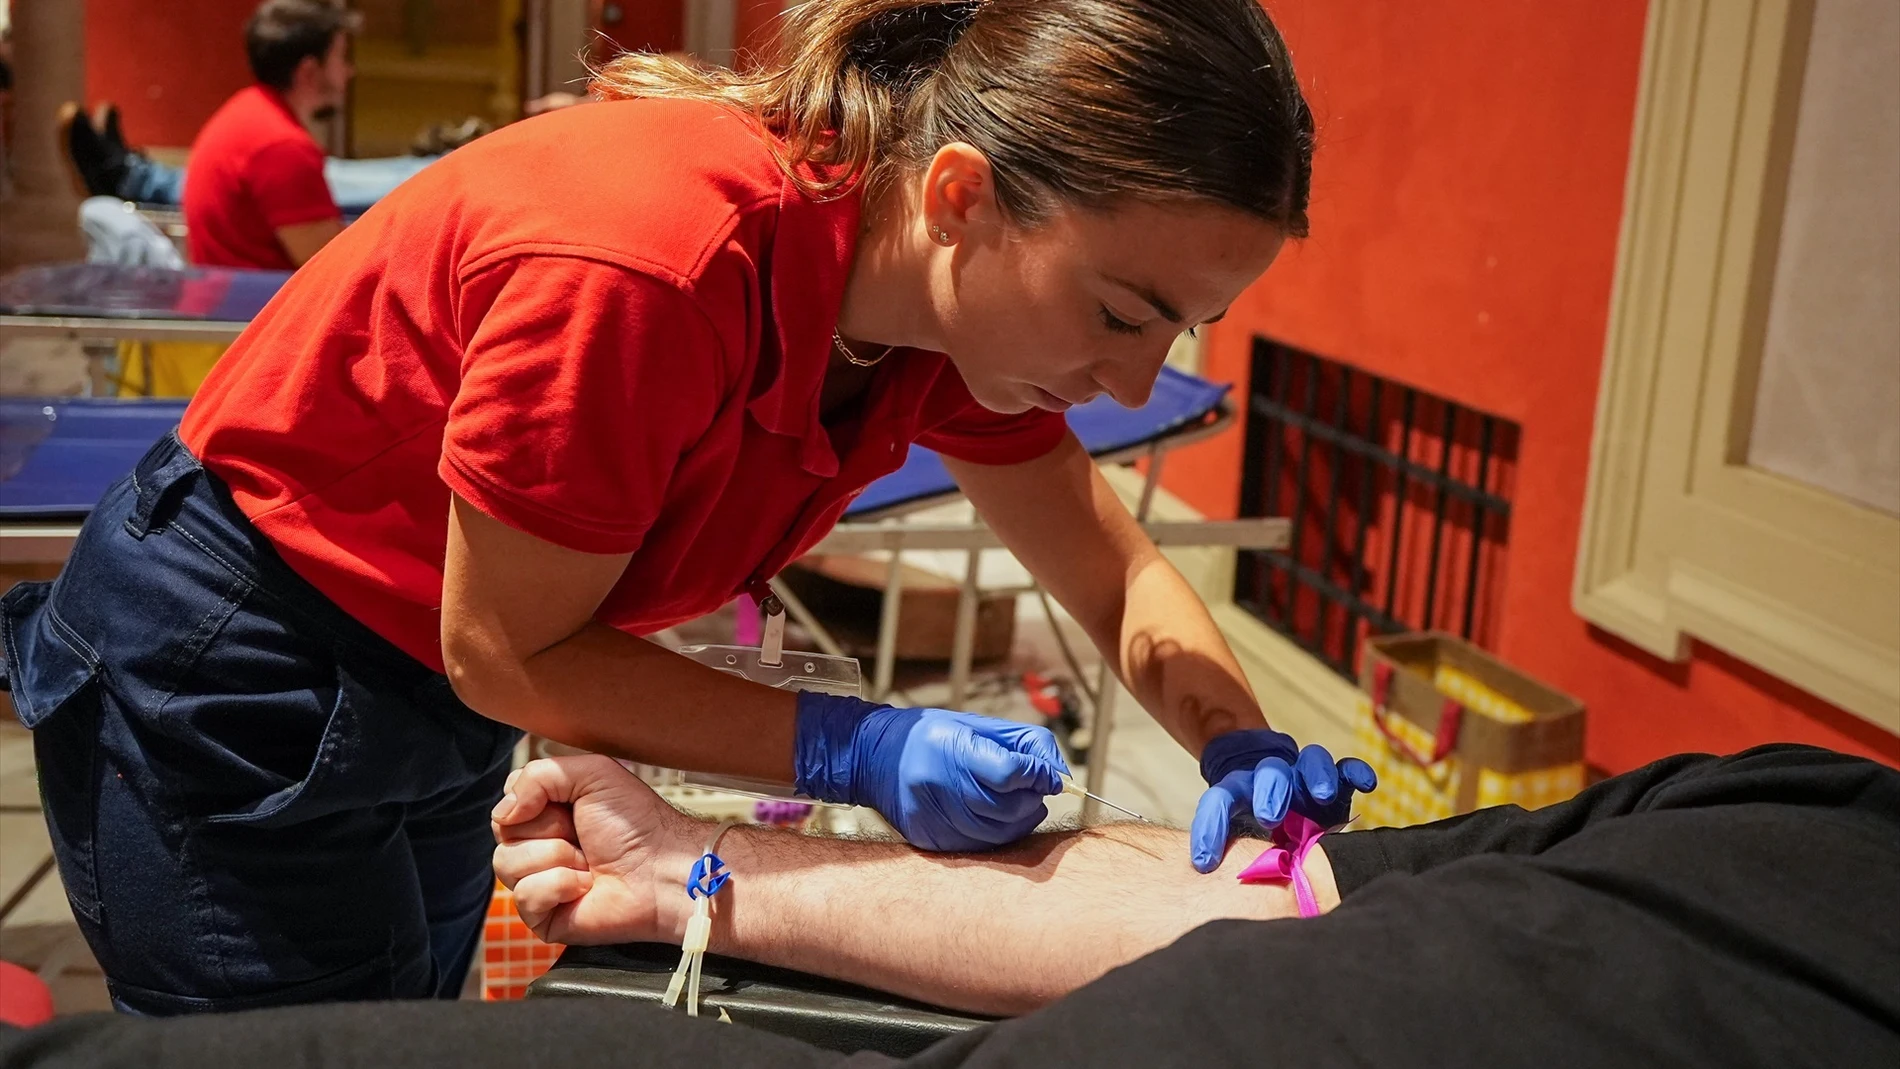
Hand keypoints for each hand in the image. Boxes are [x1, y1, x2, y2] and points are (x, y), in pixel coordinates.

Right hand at [490, 756, 701, 944]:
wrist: (663, 867)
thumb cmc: (637, 822)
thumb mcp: (592, 774)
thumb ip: (539, 775)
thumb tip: (502, 813)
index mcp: (546, 814)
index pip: (506, 802)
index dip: (534, 799)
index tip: (571, 805)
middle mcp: (537, 847)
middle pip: (502, 831)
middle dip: (550, 827)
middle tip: (584, 835)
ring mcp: (538, 883)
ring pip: (506, 863)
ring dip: (557, 857)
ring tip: (589, 863)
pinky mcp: (543, 917)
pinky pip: (525, 896)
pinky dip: (560, 885)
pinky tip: (586, 887)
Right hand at [794, 692, 1068, 851]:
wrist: (874, 757)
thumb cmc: (933, 736)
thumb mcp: (978, 725)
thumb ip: (1024, 744)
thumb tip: (1059, 774)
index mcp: (952, 749)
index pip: (1011, 773)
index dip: (1038, 776)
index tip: (1049, 776)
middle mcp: (938, 786)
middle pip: (1007, 807)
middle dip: (1032, 800)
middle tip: (1036, 789)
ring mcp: (931, 817)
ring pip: (997, 833)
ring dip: (1020, 820)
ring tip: (1019, 803)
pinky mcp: (928, 838)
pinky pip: (978, 846)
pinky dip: (997, 834)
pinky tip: (997, 818)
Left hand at [1189, 729, 1376, 872]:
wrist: (1278, 795)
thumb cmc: (1255, 828)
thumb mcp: (1238, 844)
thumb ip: (1234, 860)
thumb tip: (1218, 895)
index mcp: (1241, 792)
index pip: (1220, 800)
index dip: (1211, 825)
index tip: (1206, 859)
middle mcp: (1274, 780)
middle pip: (1270, 772)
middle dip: (1270, 790)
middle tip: (1270, 816)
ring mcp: (1305, 777)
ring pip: (1310, 761)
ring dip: (1317, 775)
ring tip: (1323, 795)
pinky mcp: (1335, 782)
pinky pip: (1345, 769)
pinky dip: (1355, 772)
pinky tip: (1366, 783)